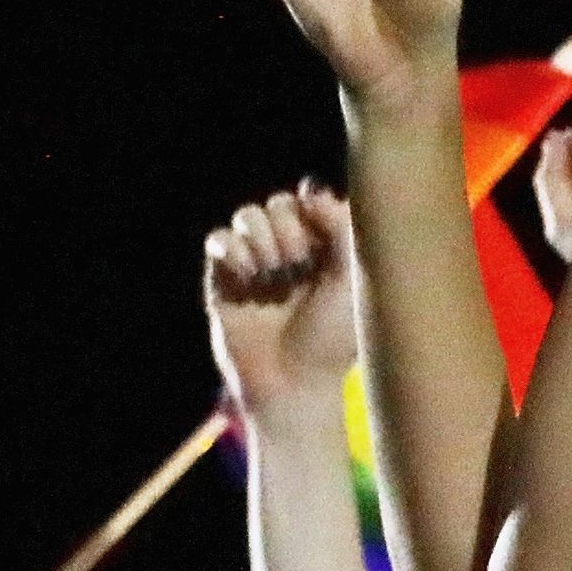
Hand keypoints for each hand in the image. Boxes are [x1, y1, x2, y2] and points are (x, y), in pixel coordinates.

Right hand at [202, 185, 363, 410]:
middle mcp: (290, 251)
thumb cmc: (332, 338)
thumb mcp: (353, 279)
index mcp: (326, 248)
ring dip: (263, 242)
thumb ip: (343, 226)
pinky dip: (232, 250)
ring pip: (247, 215)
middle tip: (298, 271)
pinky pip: (218, 239)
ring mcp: (255, 263)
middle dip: (290, 233)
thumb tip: (310, 188)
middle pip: (279, 204)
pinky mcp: (224, 278)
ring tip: (274, 278)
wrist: (292, 382)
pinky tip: (247, 276)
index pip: (311, 201)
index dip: (314, 213)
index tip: (322, 241)